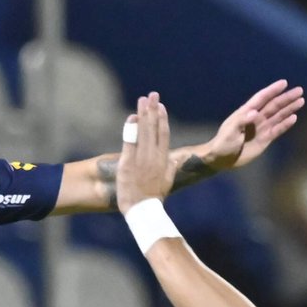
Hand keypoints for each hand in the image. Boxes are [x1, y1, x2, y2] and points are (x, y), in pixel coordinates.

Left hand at [116, 93, 174, 212]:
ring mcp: (141, 159)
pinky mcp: (128, 164)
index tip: (160, 106)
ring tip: (143, 99)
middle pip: (154, 128)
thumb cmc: (154, 198)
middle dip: (153, 110)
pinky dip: (131, 129)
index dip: (162, 119)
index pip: (164, 135)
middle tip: (152, 94)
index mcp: (164, 160)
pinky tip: (132, 116)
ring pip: (144, 132)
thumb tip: (178, 157)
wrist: (143, 212)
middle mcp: (154, 157)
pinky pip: (130, 143)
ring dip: (143, 114)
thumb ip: (172, 166)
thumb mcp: (167, 182)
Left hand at [200, 79, 305, 172]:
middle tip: (300, 90)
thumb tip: (255, 113)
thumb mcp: (230, 132)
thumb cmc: (223, 143)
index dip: (272, 90)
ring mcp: (261, 128)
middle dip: (286, 98)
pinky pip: (277, 130)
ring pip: (278, 116)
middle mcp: (256, 118)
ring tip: (301, 101)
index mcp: (246, 112)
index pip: (262, 98)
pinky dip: (285, 124)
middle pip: (274, 105)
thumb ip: (242, 121)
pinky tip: (294, 118)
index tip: (284, 83)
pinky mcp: (265, 139)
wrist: (222, 159)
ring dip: (289, 108)